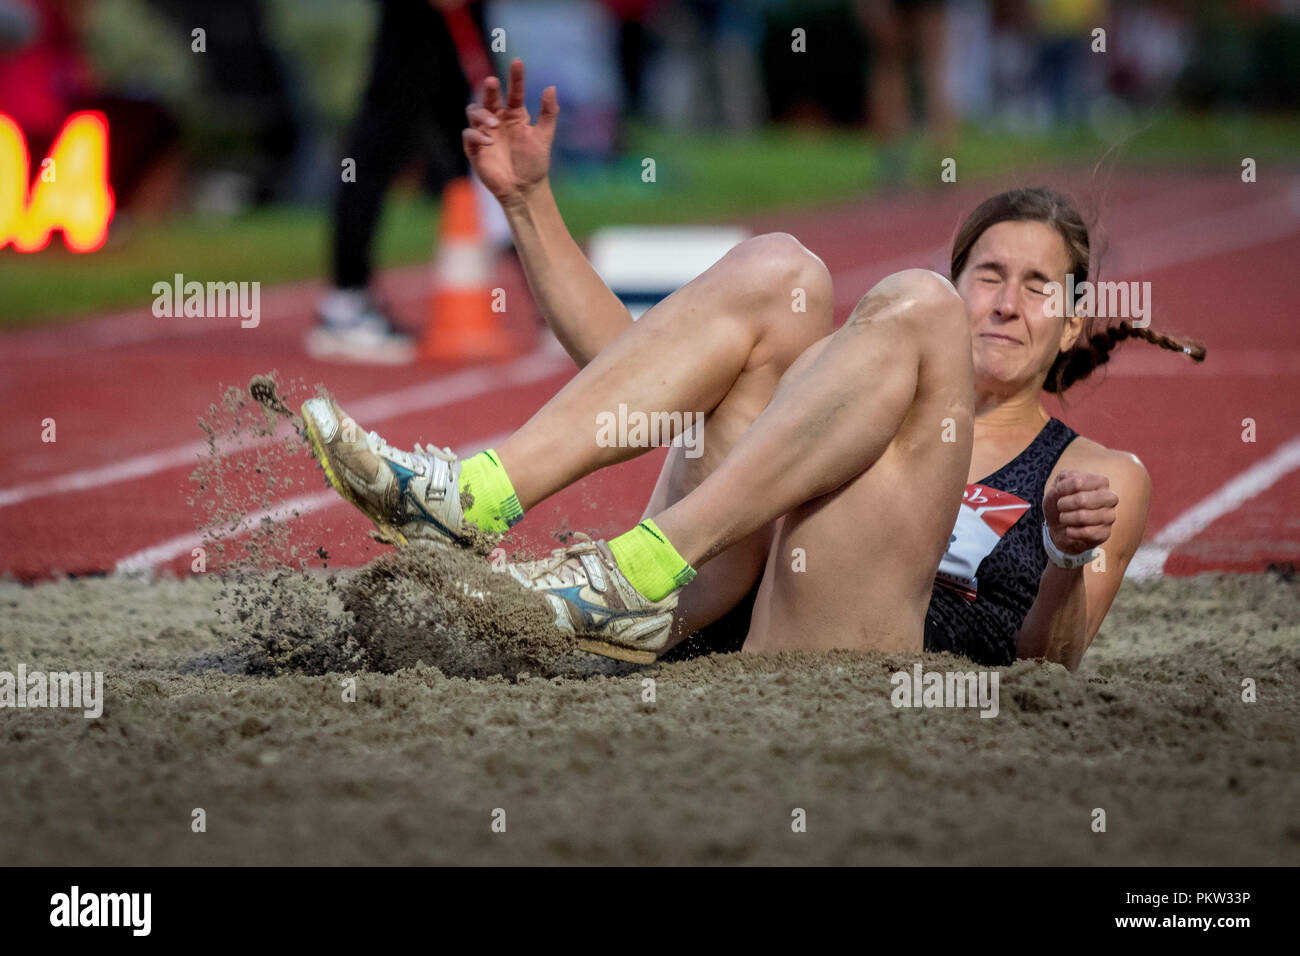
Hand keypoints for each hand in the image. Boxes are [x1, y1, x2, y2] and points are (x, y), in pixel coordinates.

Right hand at [462, 58, 557, 205]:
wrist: (525, 189)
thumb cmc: (535, 163)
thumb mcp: (544, 137)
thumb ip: (549, 113)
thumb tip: (551, 87)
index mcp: (515, 115)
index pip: (514, 91)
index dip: (516, 77)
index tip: (518, 62)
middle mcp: (498, 120)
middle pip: (489, 98)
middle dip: (490, 89)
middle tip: (493, 83)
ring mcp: (485, 133)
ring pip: (474, 112)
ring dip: (482, 114)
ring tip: (494, 124)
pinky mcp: (475, 149)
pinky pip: (469, 135)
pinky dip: (475, 135)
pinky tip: (488, 141)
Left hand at [1043, 470, 1117, 555]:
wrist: (1059, 527)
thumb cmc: (1061, 503)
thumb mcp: (1056, 487)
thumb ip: (1062, 482)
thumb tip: (1071, 486)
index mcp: (1100, 482)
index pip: (1078, 482)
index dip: (1061, 489)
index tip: (1058, 493)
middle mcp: (1109, 498)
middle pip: (1081, 500)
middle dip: (1064, 504)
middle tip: (1060, 507)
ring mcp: (1110, 516)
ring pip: (1083, 517)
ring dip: (1066, 518)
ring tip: (1063, 518)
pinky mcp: (1105, 533)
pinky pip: (1086, 533)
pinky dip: (1071, 532)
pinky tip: (1069, 530)